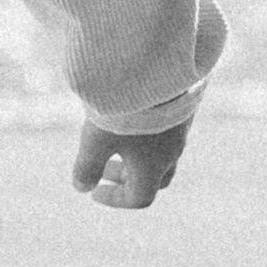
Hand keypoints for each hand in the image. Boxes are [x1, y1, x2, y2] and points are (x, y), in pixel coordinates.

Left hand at [72, 117, 188, 211]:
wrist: (158, 67)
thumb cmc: (126, 109)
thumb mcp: (96, 139)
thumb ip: (88, 166)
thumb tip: (82, 187)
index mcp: (154, 167)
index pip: (139, 197)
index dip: (115, 199)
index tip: (95, 192)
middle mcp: (172, 152)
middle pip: (155, 179)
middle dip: (128, 179)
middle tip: (104, 168)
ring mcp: (181, 129)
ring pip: (163, 155)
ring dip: (139, 157)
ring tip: (114, 141)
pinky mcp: (184, 108)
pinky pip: (168, 132)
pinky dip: (149, 137)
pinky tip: (132, 116)